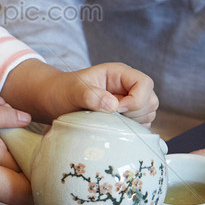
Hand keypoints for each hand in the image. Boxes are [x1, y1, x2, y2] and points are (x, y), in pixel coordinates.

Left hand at [1, 59, 157, 125]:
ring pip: (148, 114)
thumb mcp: (73, 91)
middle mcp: (127, 86)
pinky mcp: (125, 116)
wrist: (53, 101)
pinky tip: (112, 130)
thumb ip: (91, 96)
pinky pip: (140, 125)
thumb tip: (113, 105)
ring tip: (109, 123)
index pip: (145, 83)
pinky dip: (130, 130)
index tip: (117, 110)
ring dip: (133, 123)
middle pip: (151, 100)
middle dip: (135, 113)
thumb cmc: (62, 91)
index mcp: (119, 73)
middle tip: (111, 118)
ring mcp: (128, 101)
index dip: (137, 99)